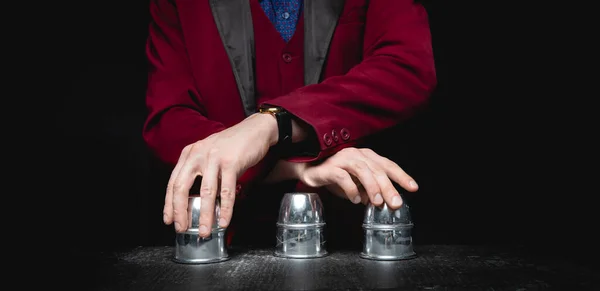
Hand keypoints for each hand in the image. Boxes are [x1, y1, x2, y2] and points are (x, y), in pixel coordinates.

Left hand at [164, 113, 277, 235]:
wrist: (254, 130)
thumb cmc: (232, 145)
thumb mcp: (209, 153)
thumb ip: (199, 171)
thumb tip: (194, 199)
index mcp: (190, 153)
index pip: (173, 182)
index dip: (169, 204)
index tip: (169, 220)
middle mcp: (198, 154)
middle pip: (182, 188)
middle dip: (180, 212)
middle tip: (182, 228)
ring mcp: (214, 158)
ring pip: (206, 193)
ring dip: (205, 216)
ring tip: (205, 230)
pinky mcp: (231, 163)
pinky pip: (226, 192)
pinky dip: (225, 209)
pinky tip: (224, 220)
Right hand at [299, 147, 418, 207]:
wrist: (310, 171)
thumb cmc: (336, 176)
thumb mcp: (357, 185)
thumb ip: (370, 191)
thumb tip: (384, 203)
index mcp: (367, 157)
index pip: (388, 165)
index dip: (401, 176)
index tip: (413, 188)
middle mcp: (357, 155)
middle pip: (377, 169)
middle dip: (388, 187)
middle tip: (395, 203)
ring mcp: (343, 159)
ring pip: (362, 170)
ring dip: (372, 187)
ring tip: (377, 202)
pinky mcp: (330, 167)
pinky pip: (343, 176)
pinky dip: (351, 189)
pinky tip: (356, 200)